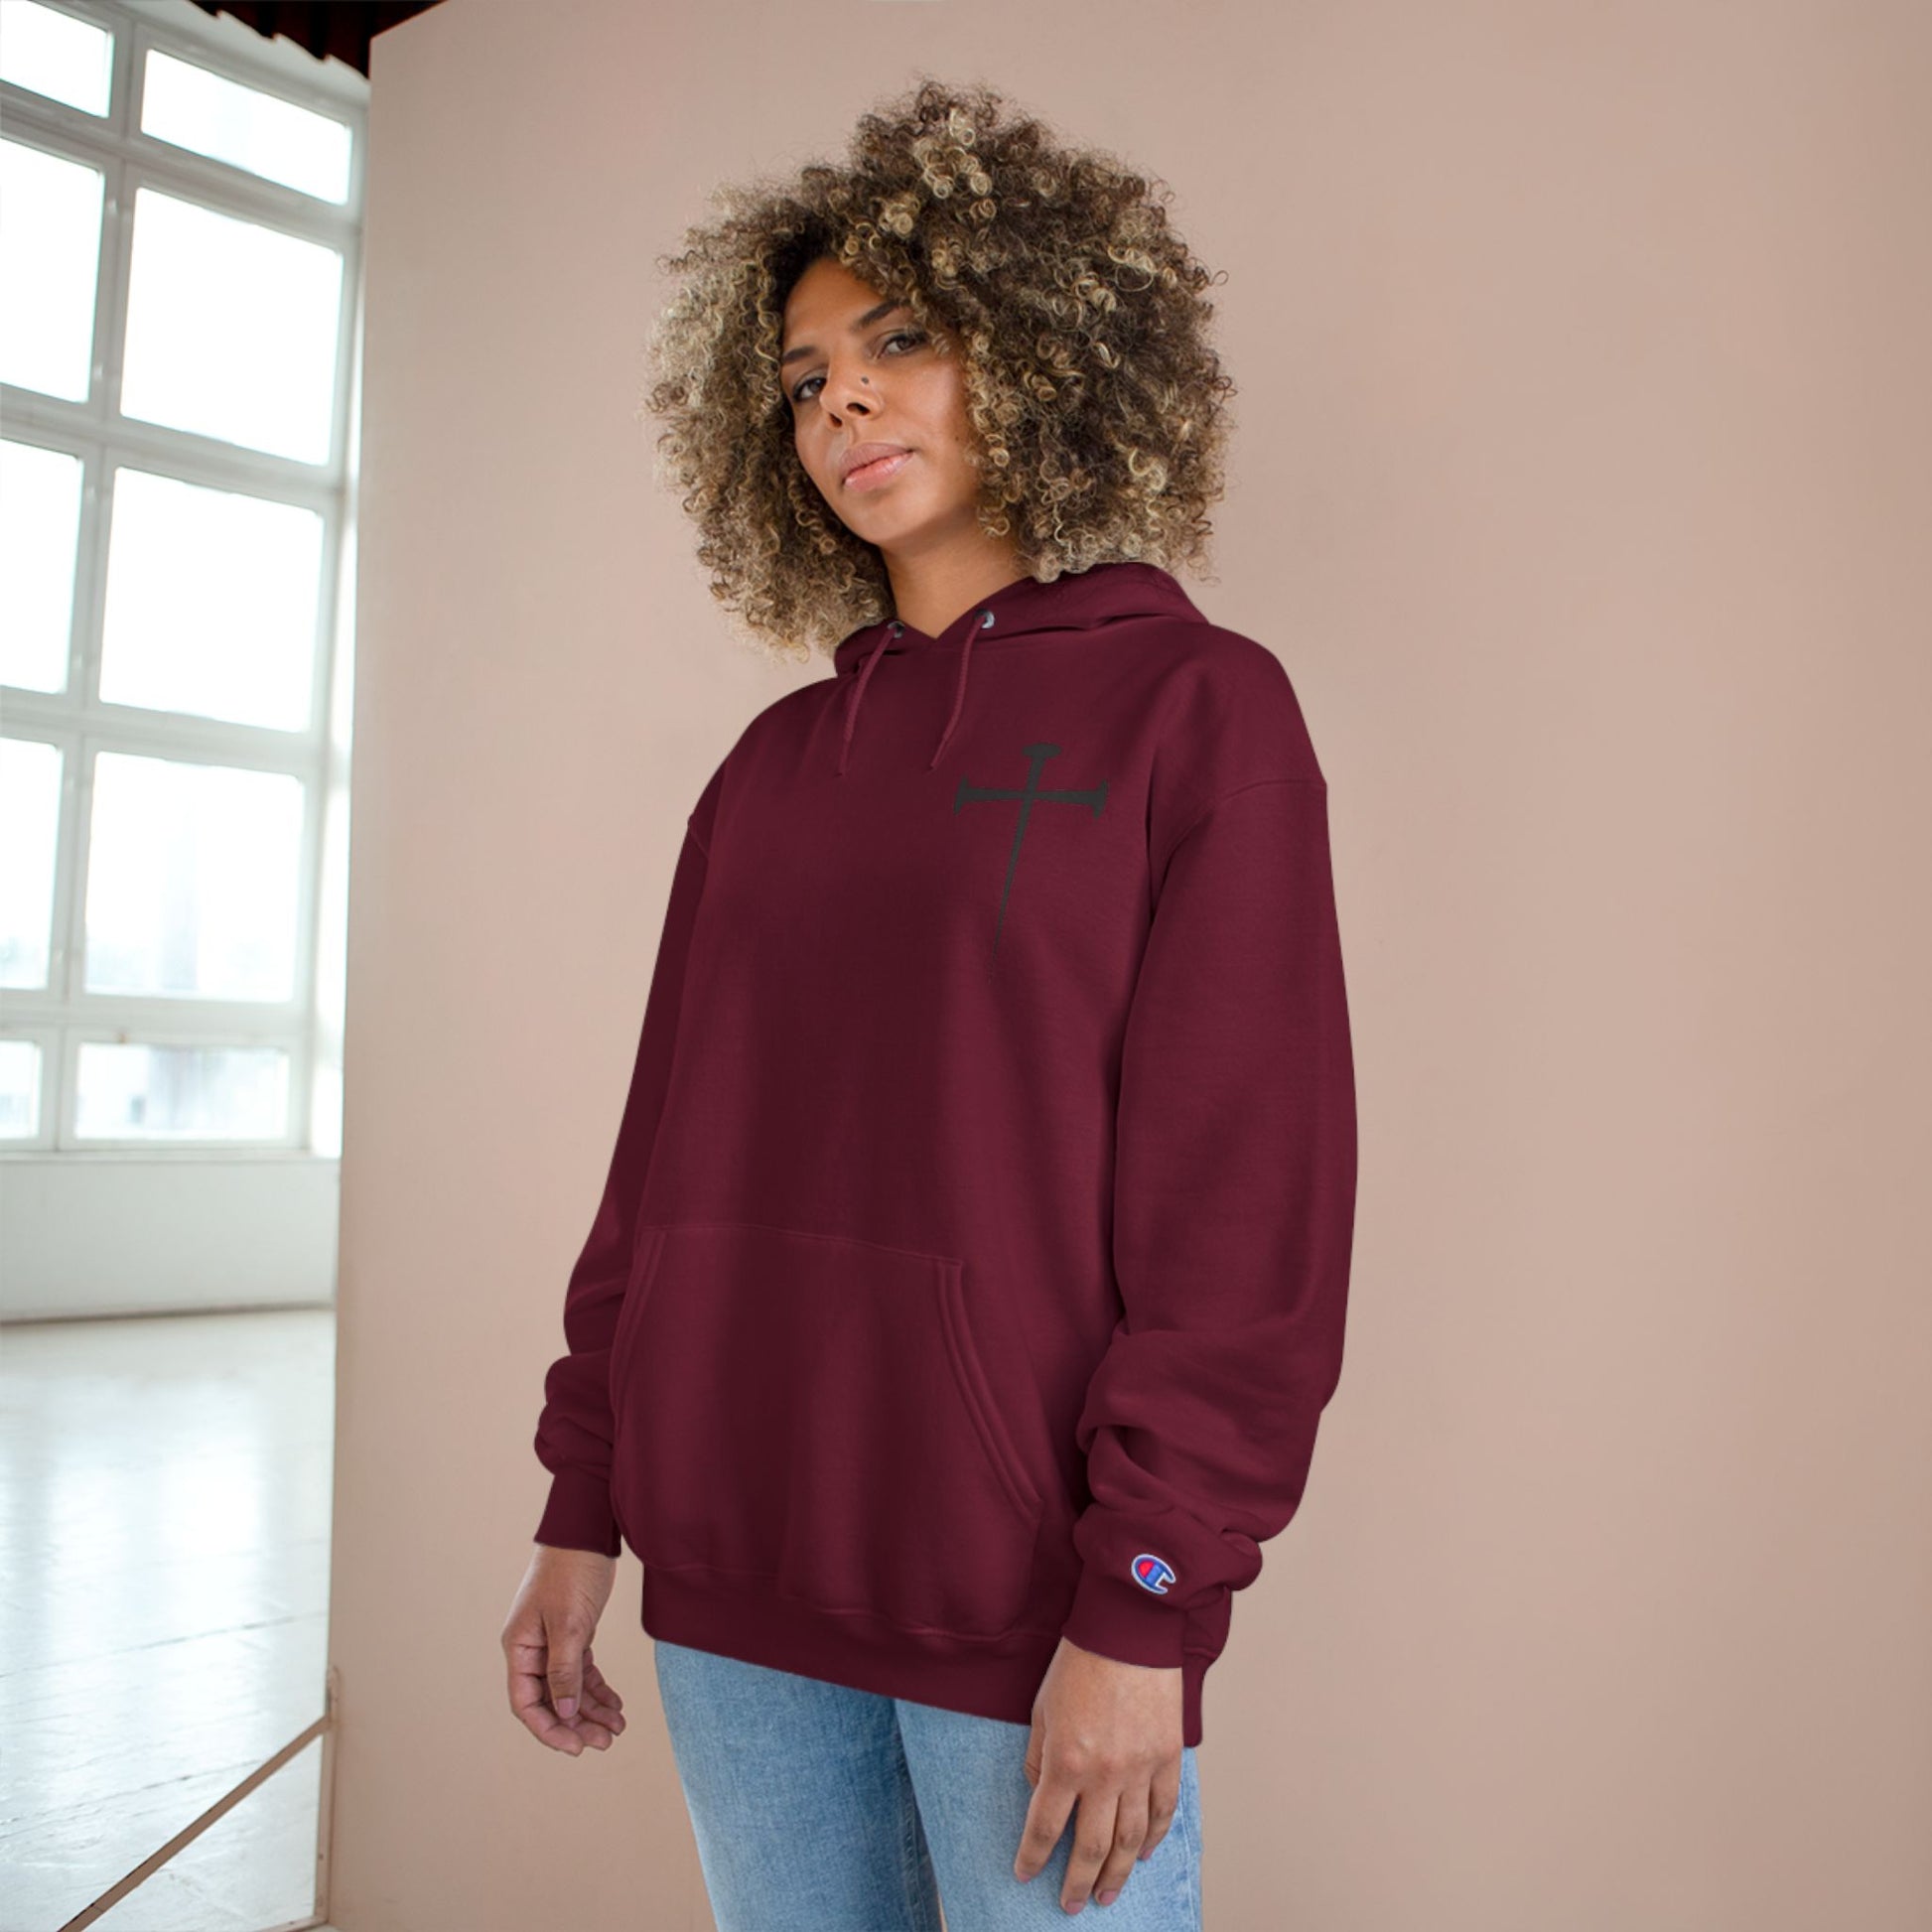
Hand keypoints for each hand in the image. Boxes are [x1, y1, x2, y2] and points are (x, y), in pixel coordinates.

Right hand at [502, 1544, 627, 1754]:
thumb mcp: (569, 1624)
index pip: (527, 1704)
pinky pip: (582, 1670)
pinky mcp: (573, 1633)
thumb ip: (564, 1671)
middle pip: (550, 1700)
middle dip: (578, 1724)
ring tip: (618, 1727)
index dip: (549, 1729)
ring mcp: (552, 1641)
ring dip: (592, 1710)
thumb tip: (565, 1714)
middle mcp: (531, 1649)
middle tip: (607, 1741)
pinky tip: (616, 1704)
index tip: (576, 1748)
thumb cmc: (571, 1571)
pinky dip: (598, 1688)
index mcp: (519, 1648)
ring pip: (569, 1688)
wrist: (587, 1529)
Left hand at [1014, 1636, 1184, 1913]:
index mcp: (1065, 1762)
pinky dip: (1155, 1837)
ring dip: (1117, 1872)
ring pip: (1130, 1839)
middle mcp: (1104, 1775)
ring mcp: (1140, 1769)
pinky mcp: (1167, 1757)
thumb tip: (1043, 1793)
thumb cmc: (1079, 1662)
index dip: (1032, 1856)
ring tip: (1107, 1894)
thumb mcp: (1041, 1708)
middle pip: (1090, 1846)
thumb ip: (1039, 1757)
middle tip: (1071, 1906)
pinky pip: (1162, 1810)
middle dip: (1077, 1881)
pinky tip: (1145, 1854)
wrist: (1127, 1628)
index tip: (1024, 1874)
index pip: (1045, 1827)